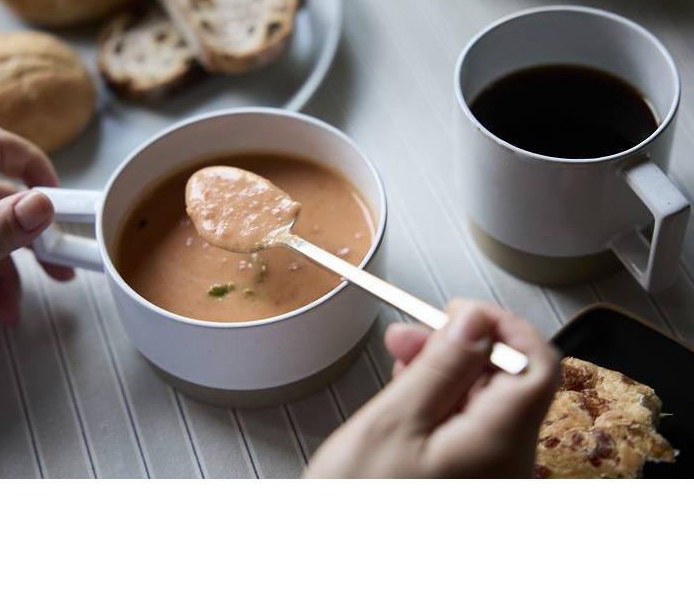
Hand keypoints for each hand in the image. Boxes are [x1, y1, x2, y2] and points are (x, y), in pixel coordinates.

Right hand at [304, 300, 559, 477]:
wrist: (333, 560)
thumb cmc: (358, 502)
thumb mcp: (393, 423)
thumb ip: (441, 366)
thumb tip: (476, 319)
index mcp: (499, 447)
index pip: (537, 364)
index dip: (501, 325)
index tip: (460, 310)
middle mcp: (509, 464)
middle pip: (508, 380)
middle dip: (460, 345)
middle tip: (410, 333)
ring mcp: (492, 475)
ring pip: (485, 401)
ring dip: (445, 369)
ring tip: (401, 358)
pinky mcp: (471, 480)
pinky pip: (469, 426)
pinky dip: (441, 400)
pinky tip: (410, 392)